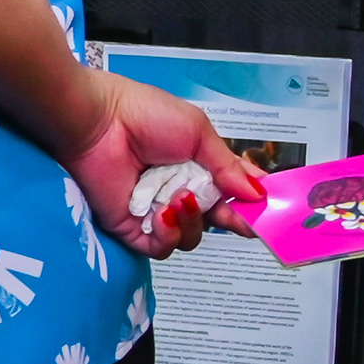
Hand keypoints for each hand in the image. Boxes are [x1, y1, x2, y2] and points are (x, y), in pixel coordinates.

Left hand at [59, 72, 266, 257]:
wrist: (96, 120)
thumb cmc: (144, 115)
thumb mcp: (197, 131)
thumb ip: (228, 166)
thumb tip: (258, 194)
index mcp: (196, 167)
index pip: (231, 193)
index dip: (249, 204)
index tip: (267, 211)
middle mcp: (178, 192)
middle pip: (216, 221)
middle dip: (231, 220)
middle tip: (237, 218)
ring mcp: (155, 212)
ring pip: (191, 237)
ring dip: (192, 221)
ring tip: (180, 198)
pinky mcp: (131, 228)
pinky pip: (161, 248)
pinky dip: (168, 235)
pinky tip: (163, 214)